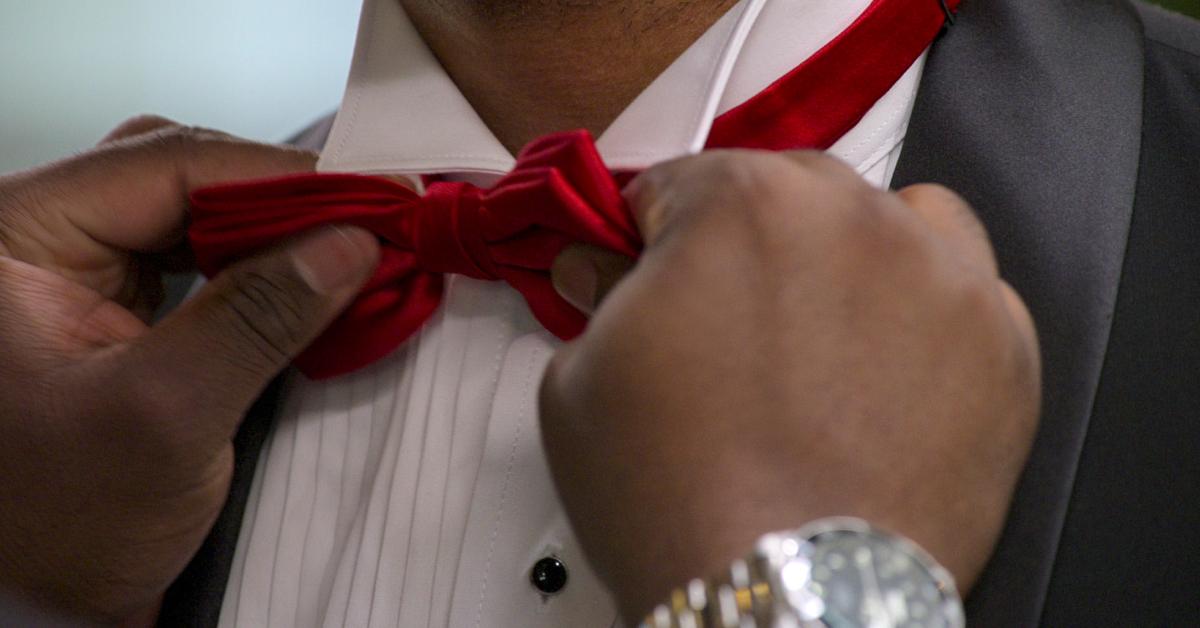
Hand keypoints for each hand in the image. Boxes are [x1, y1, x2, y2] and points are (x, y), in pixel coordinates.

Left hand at [0, 117, 379, 621]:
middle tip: (371, 227)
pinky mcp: (115, 308)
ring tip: (350, 258)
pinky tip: (308, 288)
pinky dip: (262, 271)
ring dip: (278, 236)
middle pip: (185, 177)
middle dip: (284, 203)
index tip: (374, 200)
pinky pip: (201, 261)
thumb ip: (257, 318)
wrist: (37, 601)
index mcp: (17, 237)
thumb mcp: (164, 417)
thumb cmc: (57, 523)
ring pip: (198, 216)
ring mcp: (78, 272)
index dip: (282, 177)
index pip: (168, 164)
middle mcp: (43, 239)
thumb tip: (346, 243)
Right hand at [540, 151, 1040, 621]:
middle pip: (787, 192)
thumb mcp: (580, 385)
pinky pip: (964, 292)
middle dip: (747, 247)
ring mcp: (941, 280)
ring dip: (848, 257)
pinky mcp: (1002, 349)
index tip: (650, 268)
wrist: (784, 607)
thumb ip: (596, 300)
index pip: (679, 183)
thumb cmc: (683, 507)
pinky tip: (879, 376)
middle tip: (724, 326)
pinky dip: (922, 317)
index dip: (650, 235)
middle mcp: (852, 220)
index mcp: (740, 205)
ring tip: (816, 336)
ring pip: (890, 223)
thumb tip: (603, 272)